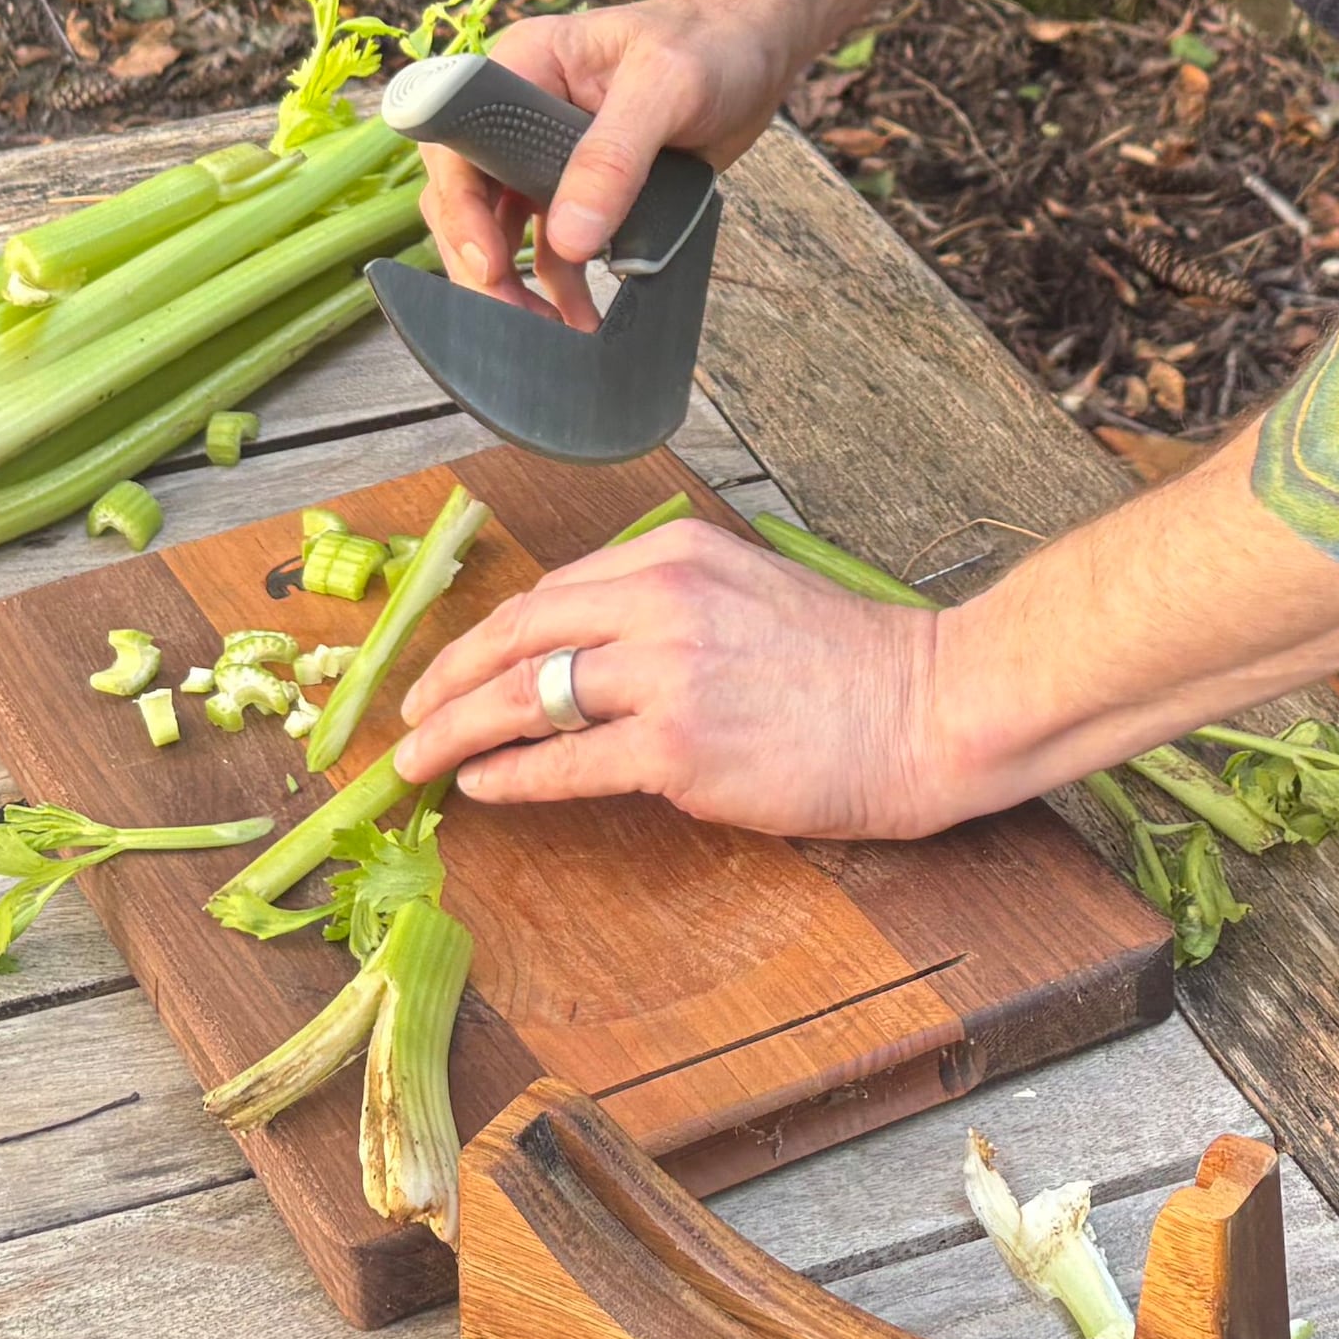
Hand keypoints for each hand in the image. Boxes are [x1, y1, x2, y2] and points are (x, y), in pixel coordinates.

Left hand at [389, 519, 979, 839]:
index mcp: (676, 552)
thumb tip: (589, 652)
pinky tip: (479, 786)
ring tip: (416, 759)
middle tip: (408, 714)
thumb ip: (670, 605)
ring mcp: (667, 673)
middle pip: (516, 633)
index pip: (551, 591)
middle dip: (446, 677)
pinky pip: (563, 763)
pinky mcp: (678, 749)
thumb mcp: (749, 591)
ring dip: (454, 730)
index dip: (486, 634)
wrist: (930, 707)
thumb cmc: (852, 665)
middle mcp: (661, 598)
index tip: (453, 666)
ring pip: (522, 696)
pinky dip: (509, 776)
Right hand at [413, 0, 792, 326]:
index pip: (460, 143)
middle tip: (513, 317)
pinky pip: (554, 244)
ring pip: (503, 230)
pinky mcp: (582, 186)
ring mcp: (548, 153)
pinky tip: (579, 320)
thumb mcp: (665, 89)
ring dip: (517, 285)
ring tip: (546, 334)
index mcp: (522, 68)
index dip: (461, 206)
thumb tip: (572, 237)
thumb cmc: (711, 42)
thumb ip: (614, 158)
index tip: (487, 261)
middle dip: (483, 263)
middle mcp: (522, 112)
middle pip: (470, 198)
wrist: (756, 47)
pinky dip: (561, 287)